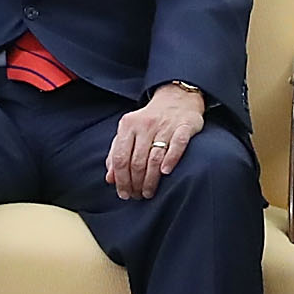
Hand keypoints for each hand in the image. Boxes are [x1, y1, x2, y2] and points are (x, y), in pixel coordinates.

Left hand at [106, 82, 205, 200]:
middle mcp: (146, 125)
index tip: (123, 193)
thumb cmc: (150, 121)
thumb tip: (109, 178)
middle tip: (138, 196)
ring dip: (150, 180)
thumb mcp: (129, 132)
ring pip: (154, 158)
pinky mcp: (184, 127)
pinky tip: (165, 173)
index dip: (120, 179)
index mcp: (128, 125)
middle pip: (137, 161)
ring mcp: (166, 126)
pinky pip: (177, 145)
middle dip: (135, 183)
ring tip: (149, 192)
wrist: (177, 98)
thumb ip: (117, 153)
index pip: (120, 157)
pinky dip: (171, 159)